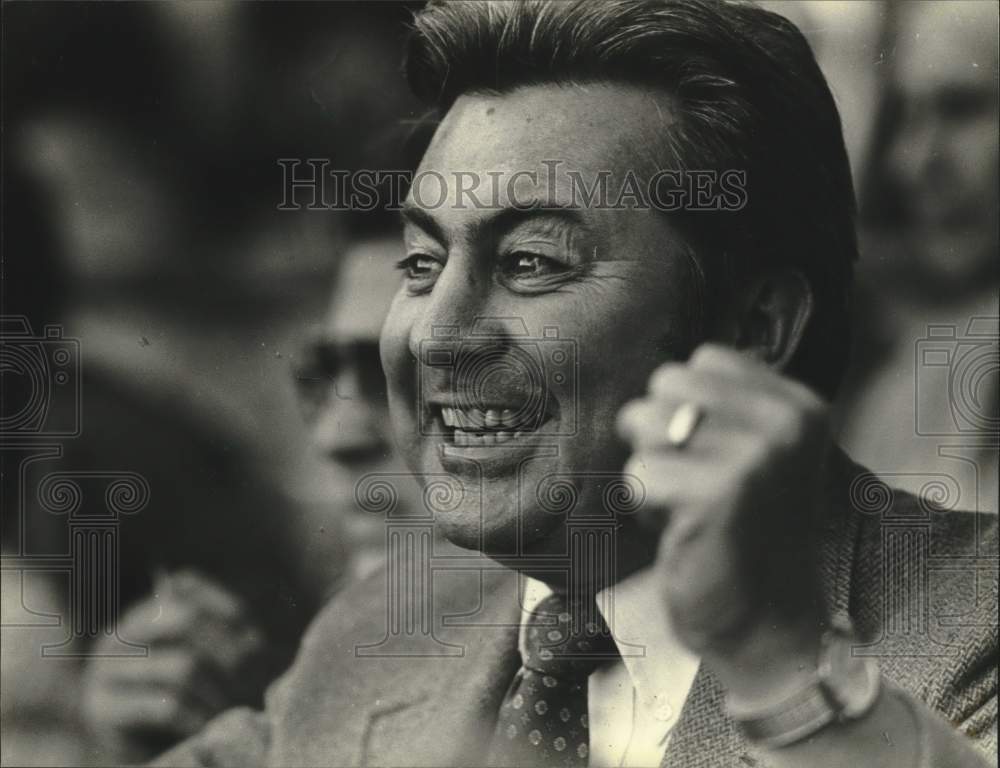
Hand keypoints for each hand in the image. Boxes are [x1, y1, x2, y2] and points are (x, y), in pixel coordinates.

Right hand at [81, 570, 267, 763]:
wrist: (132, 746)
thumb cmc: (173, 696)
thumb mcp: (196, 659)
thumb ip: (219, 636)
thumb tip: (253, 641)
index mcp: (143, 611)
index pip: (187, 584)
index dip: (228, 606)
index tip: (257, 638)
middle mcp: (121, 631)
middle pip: (187, 618)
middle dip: (230, 648)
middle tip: (253, 677)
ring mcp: (106, 668)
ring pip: (184, 666)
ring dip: (220, 690)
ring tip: (236, 707)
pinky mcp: (104, 708)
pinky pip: (167, 706)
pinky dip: (199, 716)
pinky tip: (210, 725)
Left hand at [617, 344, 831, 700]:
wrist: (767, 622)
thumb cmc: (746, 533)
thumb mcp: (757, 453)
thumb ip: (723, 406)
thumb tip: (665, 375)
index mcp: (798, 405)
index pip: (705, 358)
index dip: (687, 406)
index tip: (714, 457)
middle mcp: (783, 423)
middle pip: (666, 383)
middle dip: (661, 433)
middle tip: (695, 485)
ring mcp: (754, 455)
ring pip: (644, 423)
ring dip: (651, 469)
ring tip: (688, 505)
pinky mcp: (717, 493)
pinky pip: (638, 473)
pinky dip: (645, 507)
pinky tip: (682, 531)